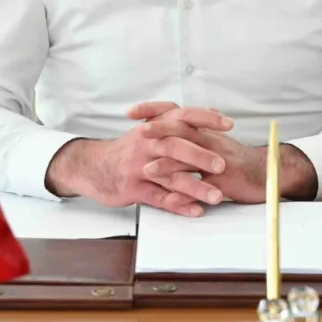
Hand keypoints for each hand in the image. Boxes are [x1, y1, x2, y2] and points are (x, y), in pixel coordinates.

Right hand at [44, 102, 233, 216]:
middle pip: (175, 146)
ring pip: (169, 176)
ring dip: (195, 187)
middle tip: (223, 165)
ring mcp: (139, 167)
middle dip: (200, 155)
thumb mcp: (150, 128)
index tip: (229, 124)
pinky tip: (196, 211)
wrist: (92, 165)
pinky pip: (158, 198)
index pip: (182, 116)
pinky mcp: (133, 188)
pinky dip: (178, 205)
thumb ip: (180, 121)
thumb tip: (212, 111)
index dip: (206, 118)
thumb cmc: (128, 149)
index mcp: (154, 126)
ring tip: (217, 196)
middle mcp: (146, 143)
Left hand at [141, 107, 317, 202]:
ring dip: (168, 165)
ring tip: (148, 170)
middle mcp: (209, 141)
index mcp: (203, 131)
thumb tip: (174, 122)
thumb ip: (194, 132)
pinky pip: (204, 187)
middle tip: (137, 132)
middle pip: (181, 131)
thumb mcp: (214, 141)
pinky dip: (187, 194)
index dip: (153, 111)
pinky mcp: (225, 180)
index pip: (175, 114)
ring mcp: (217, 160)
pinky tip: (173, 200)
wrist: (268, 172)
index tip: (131, 111)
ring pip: (191, 159)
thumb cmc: (237, 159)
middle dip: (158, 131)